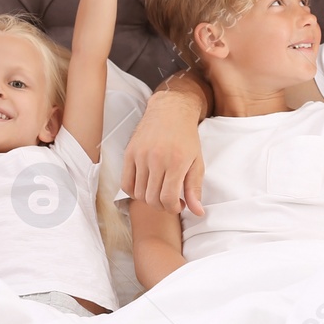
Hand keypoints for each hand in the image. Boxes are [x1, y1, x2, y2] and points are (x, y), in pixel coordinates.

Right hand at [121, 92, 206, 216]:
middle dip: (162, 206)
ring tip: (159, 192)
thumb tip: (197, 212)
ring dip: (149, 200)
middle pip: (152, 198)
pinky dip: (134, 192)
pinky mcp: (129, 153)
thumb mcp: (197, 162)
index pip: (167, 198)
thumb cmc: (186, 137)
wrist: (170, 111)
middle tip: (170, 200)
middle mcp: (156, 159)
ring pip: (138, 193)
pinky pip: (126, 183)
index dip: (173, 208)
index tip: (179, 205)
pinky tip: (145, 187)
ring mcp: (140, 156)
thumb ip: (194, 188)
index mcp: (176, 162)